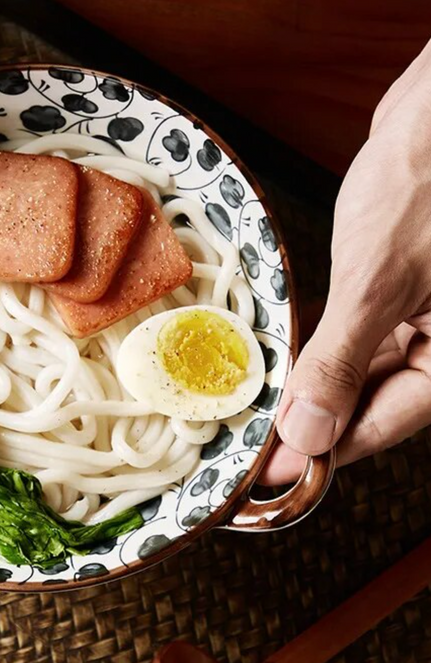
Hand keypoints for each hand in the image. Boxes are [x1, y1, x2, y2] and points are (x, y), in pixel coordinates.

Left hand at [262, 39, 430, 483]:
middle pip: (368, 404)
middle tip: (250, 445)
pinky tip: (287, 362)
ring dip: (311, 388)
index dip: (317, 455)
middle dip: (309, 425)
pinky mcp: (395, 281)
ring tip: (257, 411)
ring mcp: (419, 311)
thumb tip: (309, 435)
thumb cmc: (427, 186)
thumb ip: (341, 361)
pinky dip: (321, 347)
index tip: (265, 477)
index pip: (376, 427)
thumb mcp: (377, 284)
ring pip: (360, 370)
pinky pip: (355, 331)